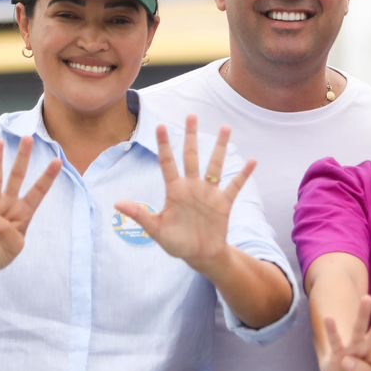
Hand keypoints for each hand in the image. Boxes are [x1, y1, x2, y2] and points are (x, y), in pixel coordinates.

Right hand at [0, 137, 61, 279]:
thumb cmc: (1, 253)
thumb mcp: (14, 248)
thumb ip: (7, 232)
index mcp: (24, 212)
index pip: (38, 191)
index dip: (47, 177)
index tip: (58, 161)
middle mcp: (8, 204)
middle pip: (17, 177)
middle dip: (23, 158)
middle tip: (28, 138)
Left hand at [114, 116, 254, 272]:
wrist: (200, 255)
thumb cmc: (177, 242)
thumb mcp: (156, 229)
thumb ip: (140, 215)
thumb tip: (117, 204)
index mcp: (175, 191)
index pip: (168, 163)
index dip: (165, 146)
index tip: (161, 126)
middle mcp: (192, 186)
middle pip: (191, 156)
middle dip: (191, 136)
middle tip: (192, 116)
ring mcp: (209, 193)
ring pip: (215, 165)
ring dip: (220, 147)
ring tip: (226, 128)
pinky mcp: (223, 203)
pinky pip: (235, 186)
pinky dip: (243, 174)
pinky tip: (252, 161)